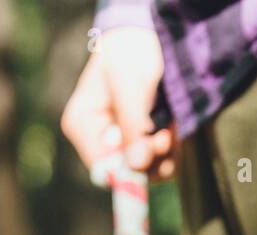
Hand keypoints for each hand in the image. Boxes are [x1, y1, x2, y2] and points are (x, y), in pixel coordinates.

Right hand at [61, 28, 175, 179]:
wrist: (148, 38)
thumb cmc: (130, 52)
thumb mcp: (129, 82)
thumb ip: (132, 122)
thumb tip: (136, 166)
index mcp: (82, 125)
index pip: (104, 168)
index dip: (132, 167)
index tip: (156, 143)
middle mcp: (100, 140)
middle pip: (130, 173)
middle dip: (153, 156)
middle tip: (166, 132)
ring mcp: (124, 144)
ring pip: (149, 171)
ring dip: (167, 153)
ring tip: (170, 125)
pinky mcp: (145, 145)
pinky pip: (163, 163)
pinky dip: (174, 149)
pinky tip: (174, 127)